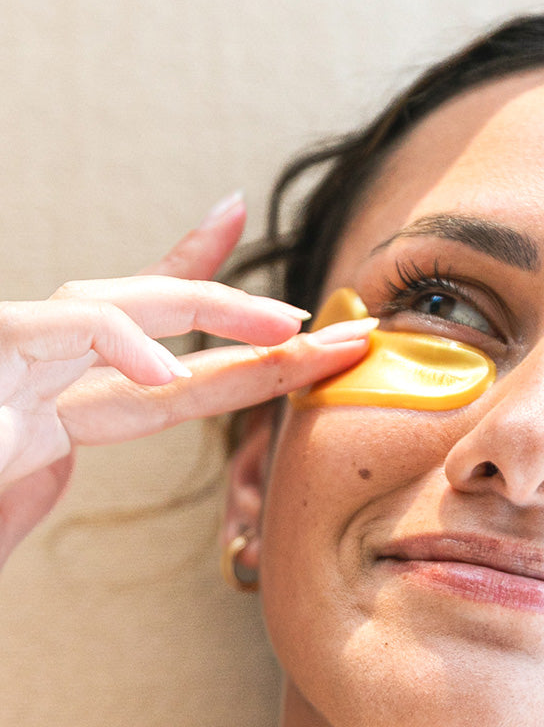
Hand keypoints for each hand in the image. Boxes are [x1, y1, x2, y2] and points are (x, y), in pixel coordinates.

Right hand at [0, 194, 373, 564]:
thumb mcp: (15, 492)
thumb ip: (54, 463)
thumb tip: (106, 433)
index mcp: (58, 406)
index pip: (150, 346)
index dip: (206, 297)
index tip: (245, 233)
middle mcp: (33, 374)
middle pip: (152, 321)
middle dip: (249, 319)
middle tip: (329, 323)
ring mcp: (3, 366)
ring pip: (112, 305)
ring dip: (210, 309)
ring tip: (288, 333)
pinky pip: (56, 333)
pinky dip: (117, 341)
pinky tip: (168, 370)